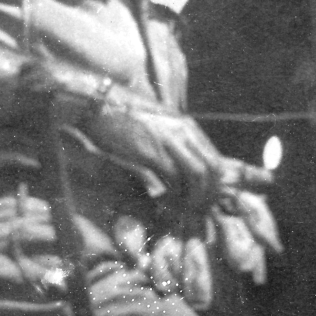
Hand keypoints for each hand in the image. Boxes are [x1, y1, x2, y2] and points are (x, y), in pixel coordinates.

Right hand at [90, 87, 269, 207]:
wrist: (99, 103)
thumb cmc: (123, 117)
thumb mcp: (159, 126)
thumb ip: (174, 143)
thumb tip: (183, 170)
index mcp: (187, 127)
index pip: (215, 160)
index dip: (214, 186)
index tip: (205, 201)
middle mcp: (183, 132)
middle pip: (212, 170)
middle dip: (208, 196)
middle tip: (196, 212)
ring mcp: (169, 141)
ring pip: (197, 176)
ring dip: (192, 199)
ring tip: (181, 210)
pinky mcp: (151, 152)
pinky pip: (173, 180)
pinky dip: (172, 196)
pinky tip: (163, 202)